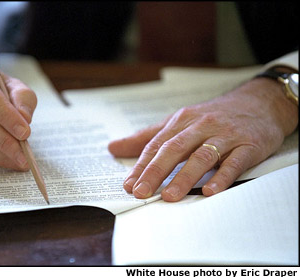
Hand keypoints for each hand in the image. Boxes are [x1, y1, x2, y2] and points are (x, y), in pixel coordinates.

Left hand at [108, 77, 297, 200]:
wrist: (259, 103)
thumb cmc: (213, 116)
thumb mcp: (179, 122)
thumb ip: (147, 137)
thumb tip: (113, 147)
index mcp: (182, 121)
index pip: (156, 145)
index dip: (141, 166)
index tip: (129, 185)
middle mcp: (201, 126)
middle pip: (174, 149)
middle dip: (155, 172)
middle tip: (141, 193)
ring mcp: (225, 136)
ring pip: (201, 156)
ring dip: (184, 177)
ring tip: (170, 196)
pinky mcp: (248, 145)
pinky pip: (234, 162)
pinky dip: (222, 177)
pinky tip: (210, 191)